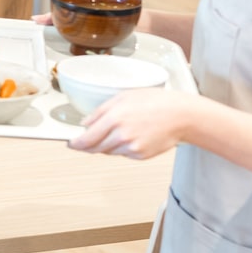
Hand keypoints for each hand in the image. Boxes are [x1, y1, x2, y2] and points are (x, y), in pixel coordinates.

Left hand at [69, 89, 197, 160]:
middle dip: (88, 145)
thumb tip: (84, 124)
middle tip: (86, 140)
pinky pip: (123, 154)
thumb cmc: (155, 102)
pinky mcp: (140, 155)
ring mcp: (131, 147)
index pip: (86, 138)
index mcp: (114, 118)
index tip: (70, 144)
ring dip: (108, 144)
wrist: (181, 115)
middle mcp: (121, 135)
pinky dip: (122, 147)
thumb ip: (100, 111)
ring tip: (123, 129)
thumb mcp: (123, 97)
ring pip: (109, 151)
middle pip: (95, 148)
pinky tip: (134, 135)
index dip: (75, 144)